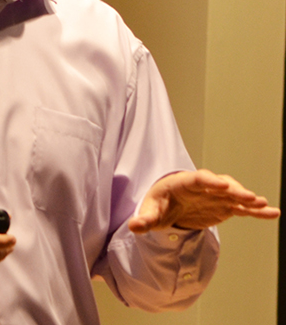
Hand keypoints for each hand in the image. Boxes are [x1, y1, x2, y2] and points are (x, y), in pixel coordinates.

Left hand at [129, 169, 280, 233]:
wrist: (168, 207)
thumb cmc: (158, 205)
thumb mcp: (149, 212)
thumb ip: (143, 219)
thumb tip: (133, 226)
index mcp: (181, 183)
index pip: (196, 179)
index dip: (209, 181)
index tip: (222, 184)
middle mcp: (202, 187)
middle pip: (220, 185)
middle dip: (234, 190)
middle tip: (250, 197)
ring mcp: (215, 196)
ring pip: (234, 195)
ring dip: (248, 199)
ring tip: (263, 204)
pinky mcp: (224, 207)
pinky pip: (242, 207)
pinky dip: (256, 211)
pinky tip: (273, 213)